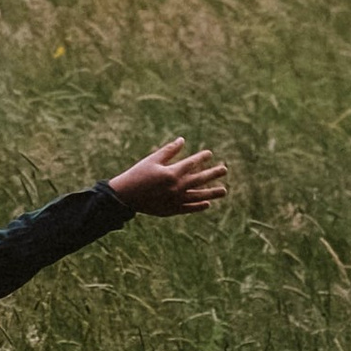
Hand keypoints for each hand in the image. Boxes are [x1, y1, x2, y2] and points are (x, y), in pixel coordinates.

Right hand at [109, 135, 227, 217]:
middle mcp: (177, 187)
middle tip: (225, 169)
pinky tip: (207, 203)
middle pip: (200, 179)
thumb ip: (169, 151)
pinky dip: (198, 206)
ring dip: (212, 193)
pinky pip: (189, 208)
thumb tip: (182, 140)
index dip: (201, 158)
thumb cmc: (137, 174)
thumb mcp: (152, 160)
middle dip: (213, 174)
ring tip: (224, 191)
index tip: (209, 154)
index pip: (192, 164)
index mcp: (172, 173)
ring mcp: (175, 200)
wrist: (125, 196)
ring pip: (198, 196)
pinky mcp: (171, 210)